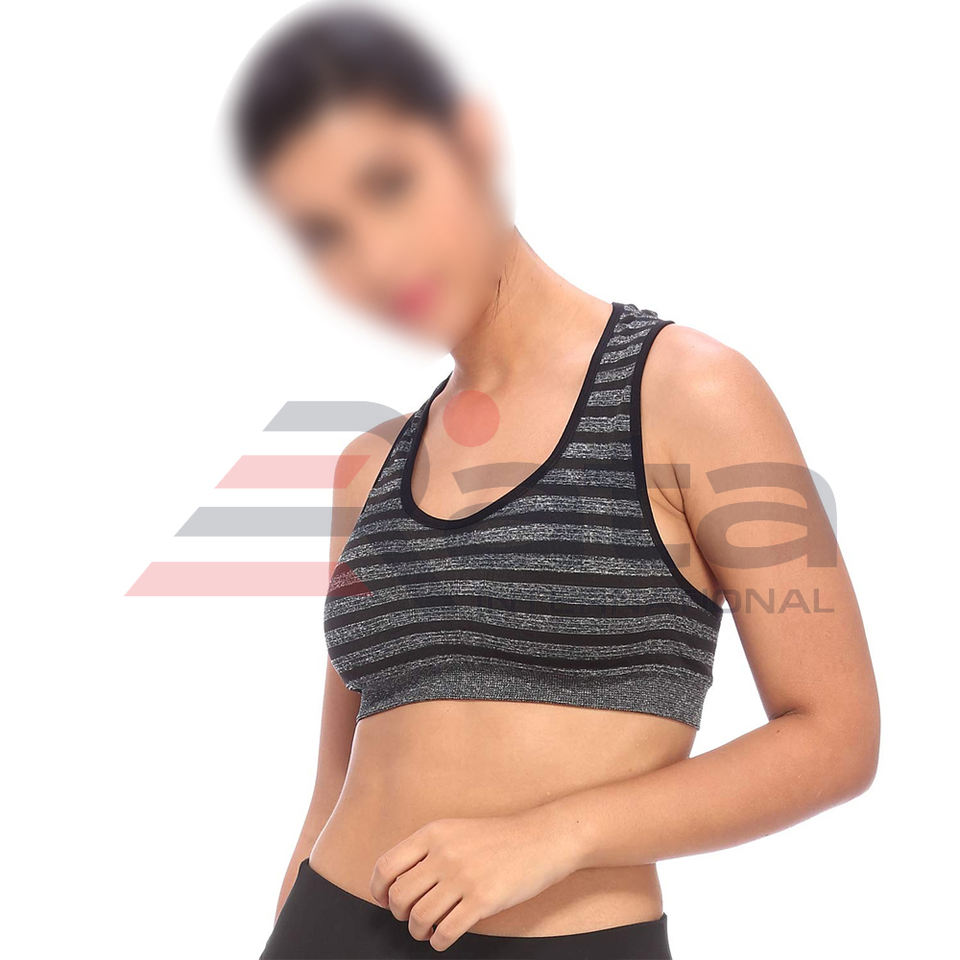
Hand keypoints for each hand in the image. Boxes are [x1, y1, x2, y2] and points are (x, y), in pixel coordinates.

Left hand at [369, 809, 583, 951]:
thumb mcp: (456, 830)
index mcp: (433, 833)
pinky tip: (443, 937)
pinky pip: (446, 932)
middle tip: (409, 916)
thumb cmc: (498, 838)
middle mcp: (444, 853)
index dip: (378, 890)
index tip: (383, 900)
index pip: (386, 866)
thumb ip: (427, 849)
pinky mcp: (482, 900)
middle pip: (399, 896)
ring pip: (419, 917)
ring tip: (427, 929)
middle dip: (399, 913)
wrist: (540, 839)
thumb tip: (397, 880)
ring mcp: (463, 877)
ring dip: (418, 931)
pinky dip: (438, 941)